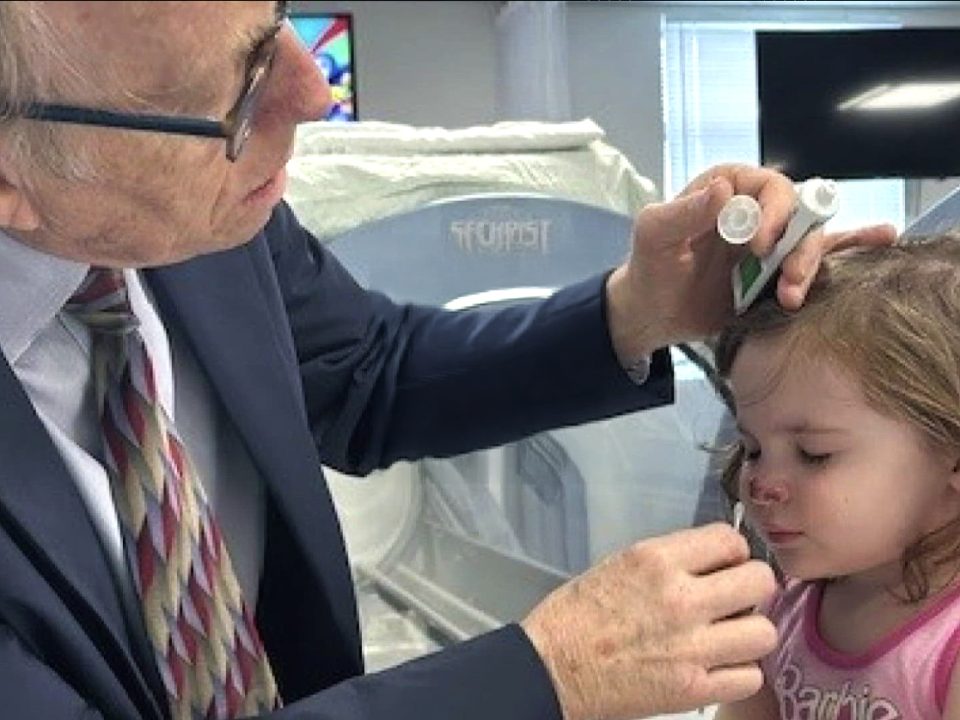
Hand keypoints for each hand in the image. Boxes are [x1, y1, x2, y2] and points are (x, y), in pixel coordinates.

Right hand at [521, 523, 776, 719]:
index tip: (725, 564)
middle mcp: (680, 599)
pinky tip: (715, 666)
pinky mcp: (693, 689)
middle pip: (760, 582)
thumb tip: (713, 563)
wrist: (551, 668)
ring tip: (726, 637)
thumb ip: (671, 561)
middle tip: (734, 599)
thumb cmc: (576, 616)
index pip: (729, 540)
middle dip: (751, 588)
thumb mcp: (620, 564)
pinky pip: (750, 677)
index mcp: (656, 560)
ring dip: (748, 634)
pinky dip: (737, 673)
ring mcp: (691, 647)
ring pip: (763, 632)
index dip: (733, 553)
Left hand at [605, 164, 896, 362]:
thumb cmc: (648, 267)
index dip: (775, 212)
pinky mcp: (779, 273)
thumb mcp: (653, 237)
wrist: (652, 313)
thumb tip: (723, 190)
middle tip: (786, 281)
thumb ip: (682, 214)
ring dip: (811, 267)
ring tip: (791, 297)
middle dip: (800, 247)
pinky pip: (822, 257)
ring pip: (813, 242)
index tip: (760, 245)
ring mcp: (773, 242)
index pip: (770, 187)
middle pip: (802, 215)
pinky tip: (882, 240)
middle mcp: (758, 209)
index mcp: (730, 188)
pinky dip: (851, 248)